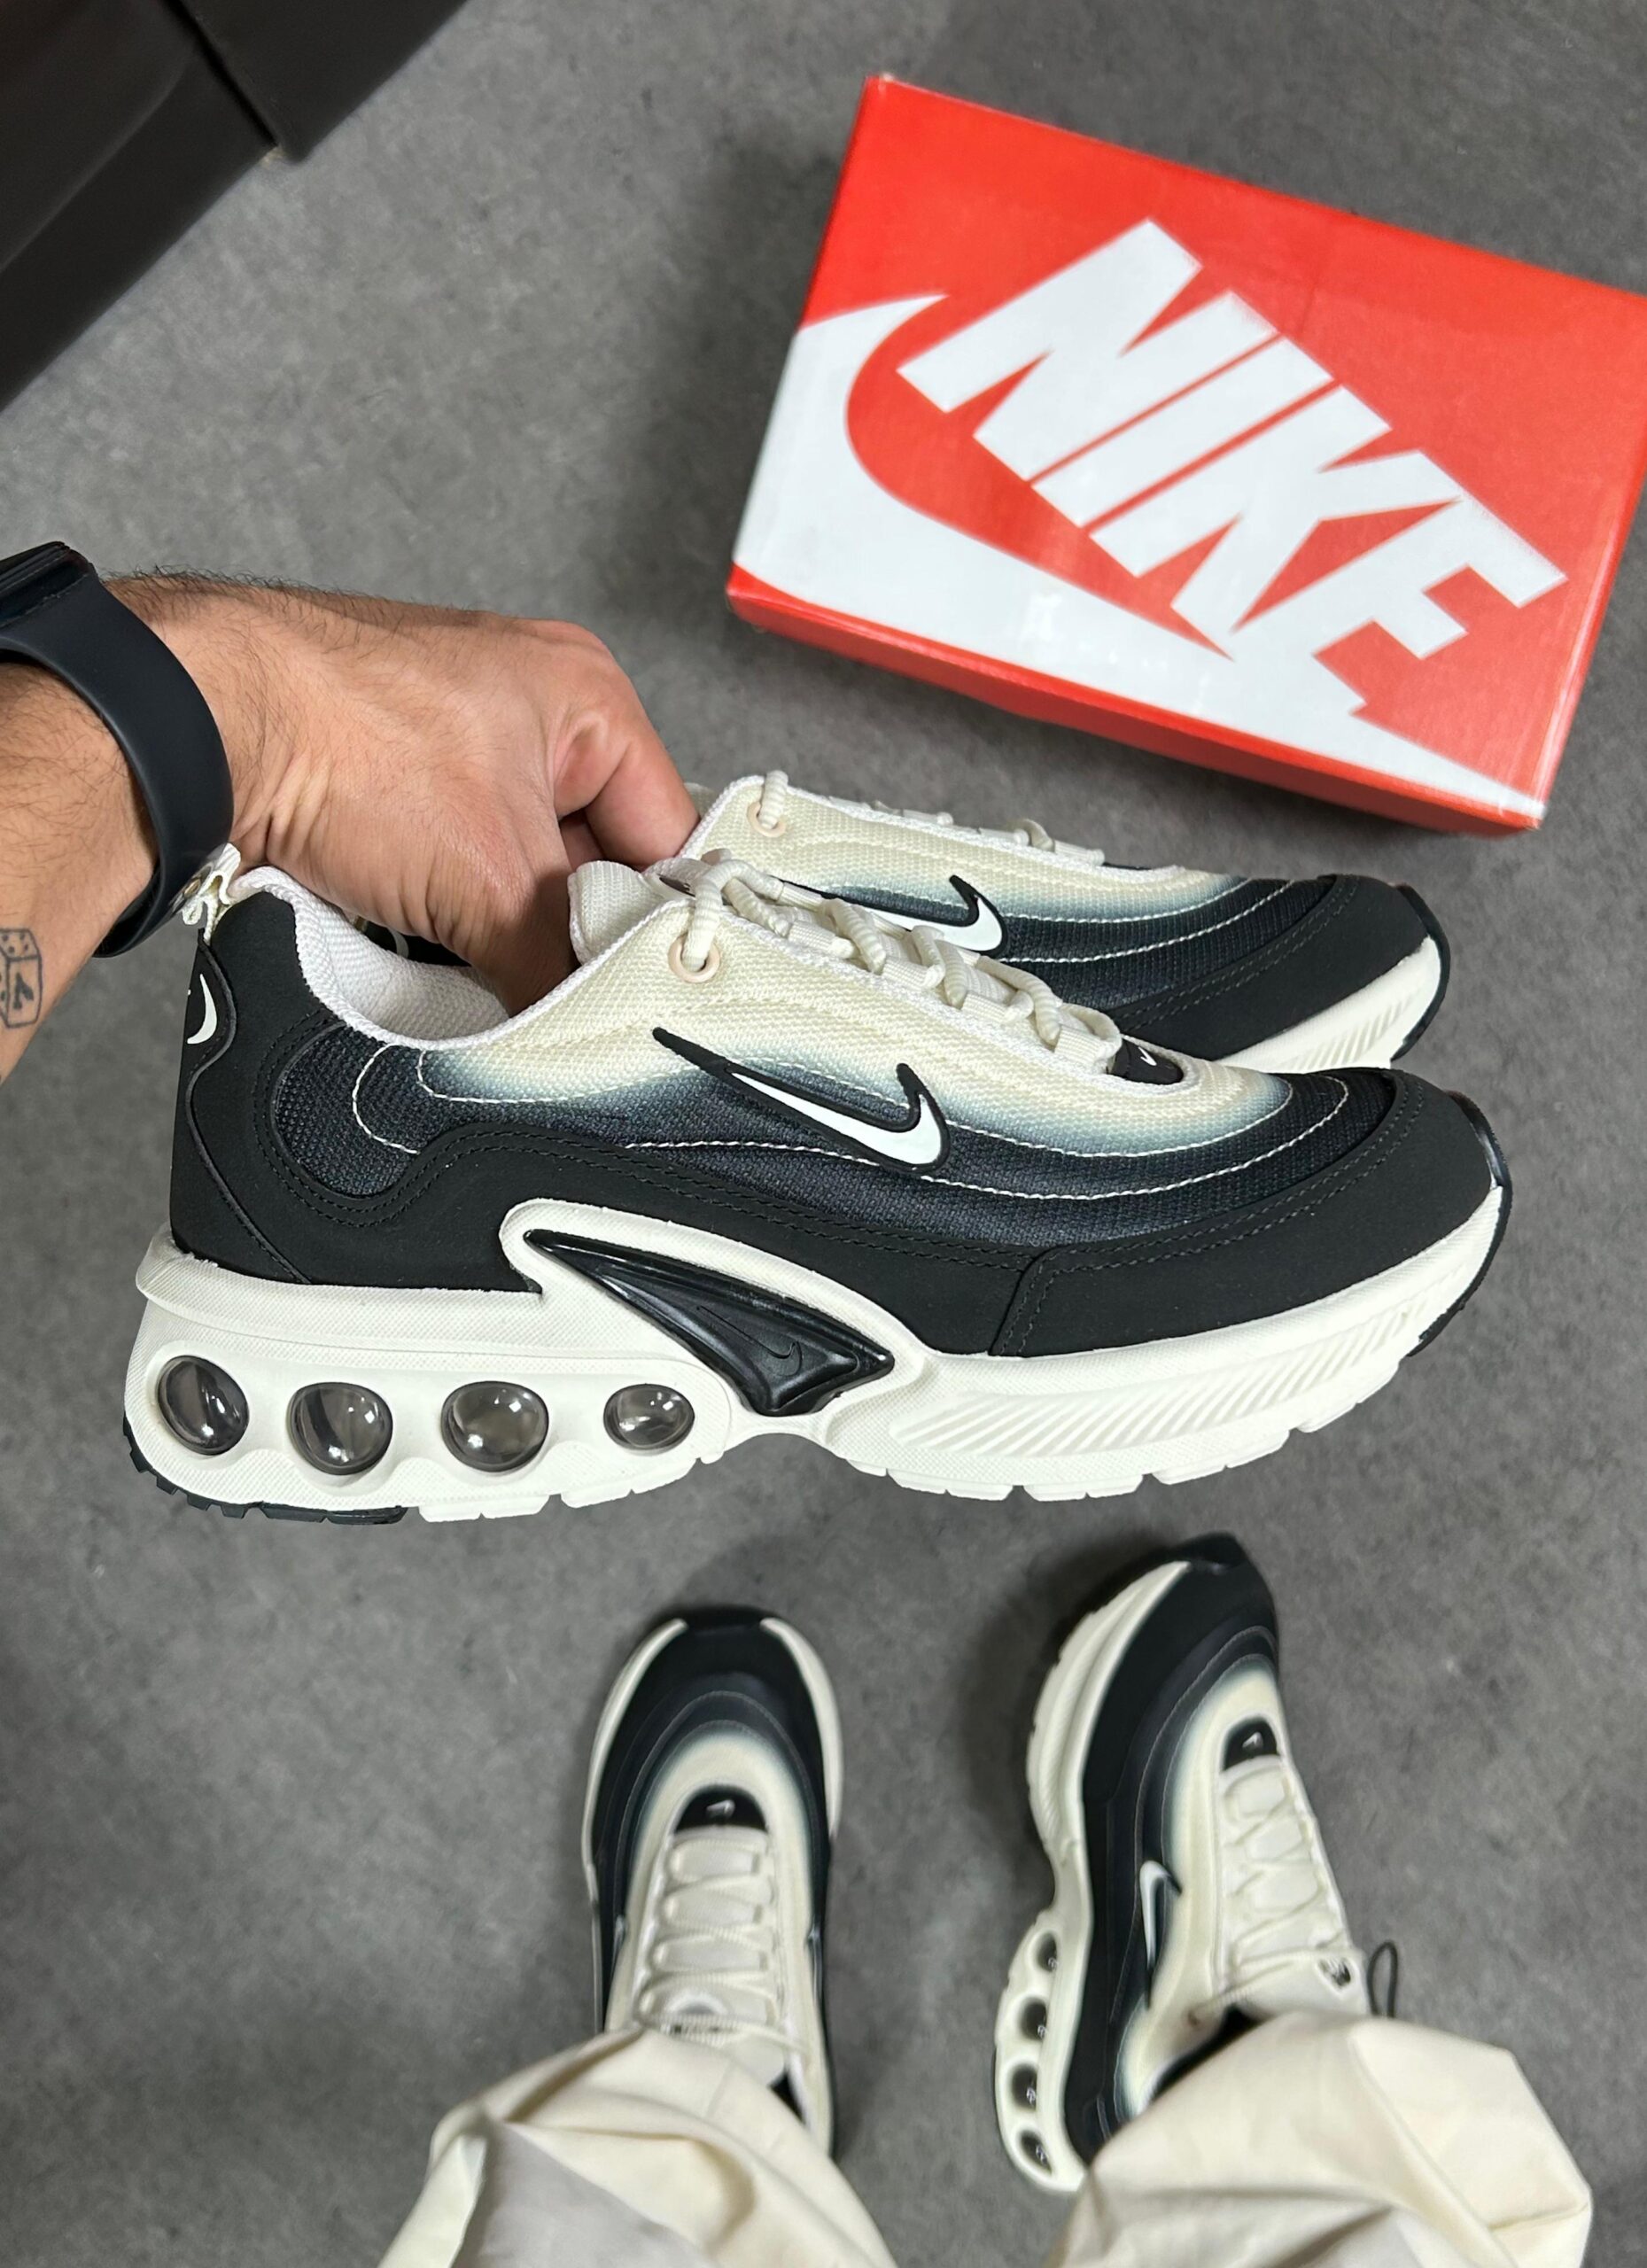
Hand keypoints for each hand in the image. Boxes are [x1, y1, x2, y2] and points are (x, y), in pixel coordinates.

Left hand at [0, 575, 696, 1073]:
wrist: (197, 719)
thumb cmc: (345, 738)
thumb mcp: (489, 880)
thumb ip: (557, 963)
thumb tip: (588, 1027)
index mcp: (587, 696)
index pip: (668, 834)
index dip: (656, 921)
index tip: (639, 992)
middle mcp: (528, 701)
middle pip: (589, 857)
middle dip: (562, 927)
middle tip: (542, 981)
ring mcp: (452, 735)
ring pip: (512, 869)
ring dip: (493, 924)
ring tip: (466, 954)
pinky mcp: (387, 774)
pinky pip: (446, 864)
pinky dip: (435, 908)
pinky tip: (413, 935)